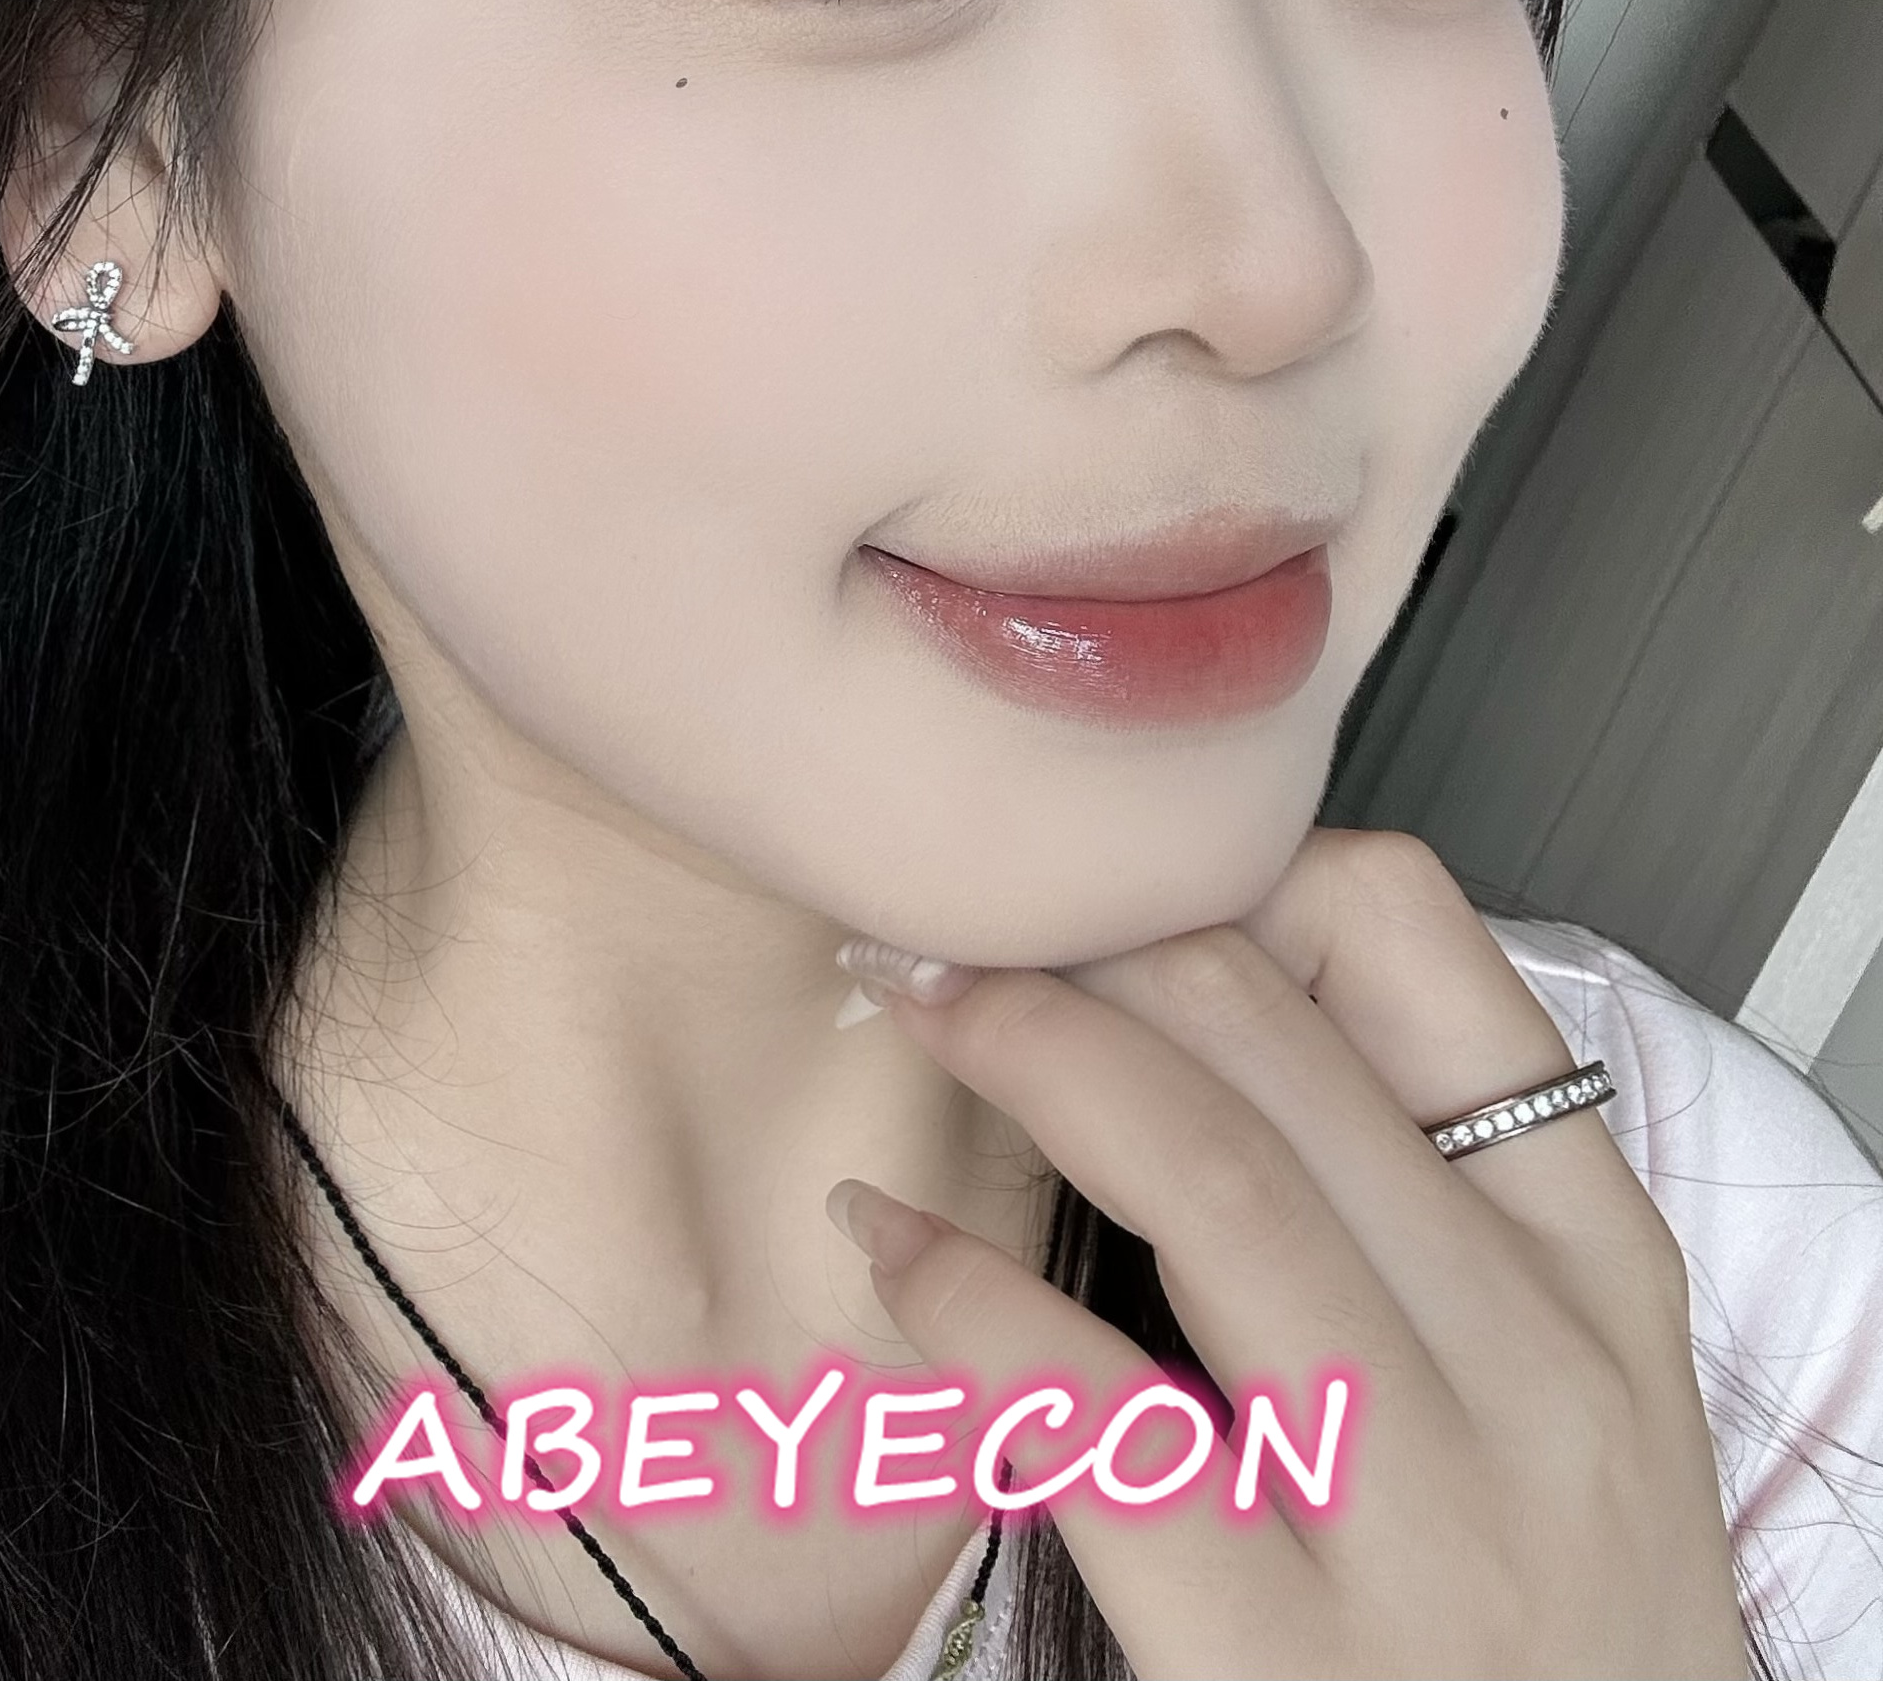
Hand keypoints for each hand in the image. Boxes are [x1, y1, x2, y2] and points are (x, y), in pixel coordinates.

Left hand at [828, 829, 1747, 1680]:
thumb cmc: (1551, 1621)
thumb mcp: (1562, 1381)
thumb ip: (1427, 1201)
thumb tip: (1196, 1007)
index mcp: (1594, 1265)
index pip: (1425, 951)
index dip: (1239, 879)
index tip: (1121, 896)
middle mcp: (1532, 1365)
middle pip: (1274, 1036)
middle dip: (1087, 945)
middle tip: (965, 925)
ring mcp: (1425, 1514)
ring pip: (1210, 1177)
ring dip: (1030, 1056)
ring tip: (924, 1008)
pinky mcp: (1289, 1654)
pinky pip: (1100, 1421)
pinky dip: (964, 1302)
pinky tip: (888, 1249)